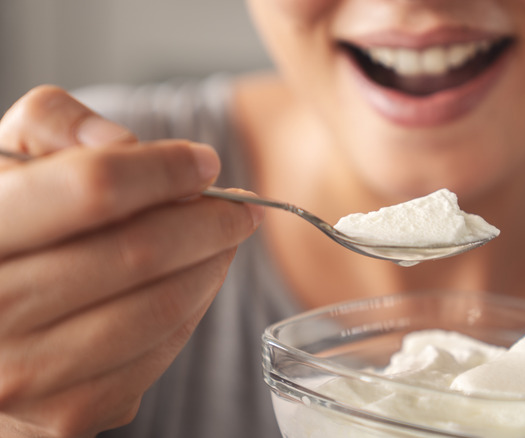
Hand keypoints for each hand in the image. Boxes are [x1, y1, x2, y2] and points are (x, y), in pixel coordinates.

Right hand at [0, 86, 262, 436]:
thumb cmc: (8, 233)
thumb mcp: (10, 162)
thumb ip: (53, 124)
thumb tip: (123, 141)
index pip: (91, 188)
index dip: (164, 169)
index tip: (204, 163)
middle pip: (140, 251)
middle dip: (210, 220)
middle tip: (240, 206)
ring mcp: (28, 375)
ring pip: (163, 306)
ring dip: (213, 264)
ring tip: (225, 239)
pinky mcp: (69, 414)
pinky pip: (162, 352)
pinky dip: (194, 309)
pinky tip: (194, 282)